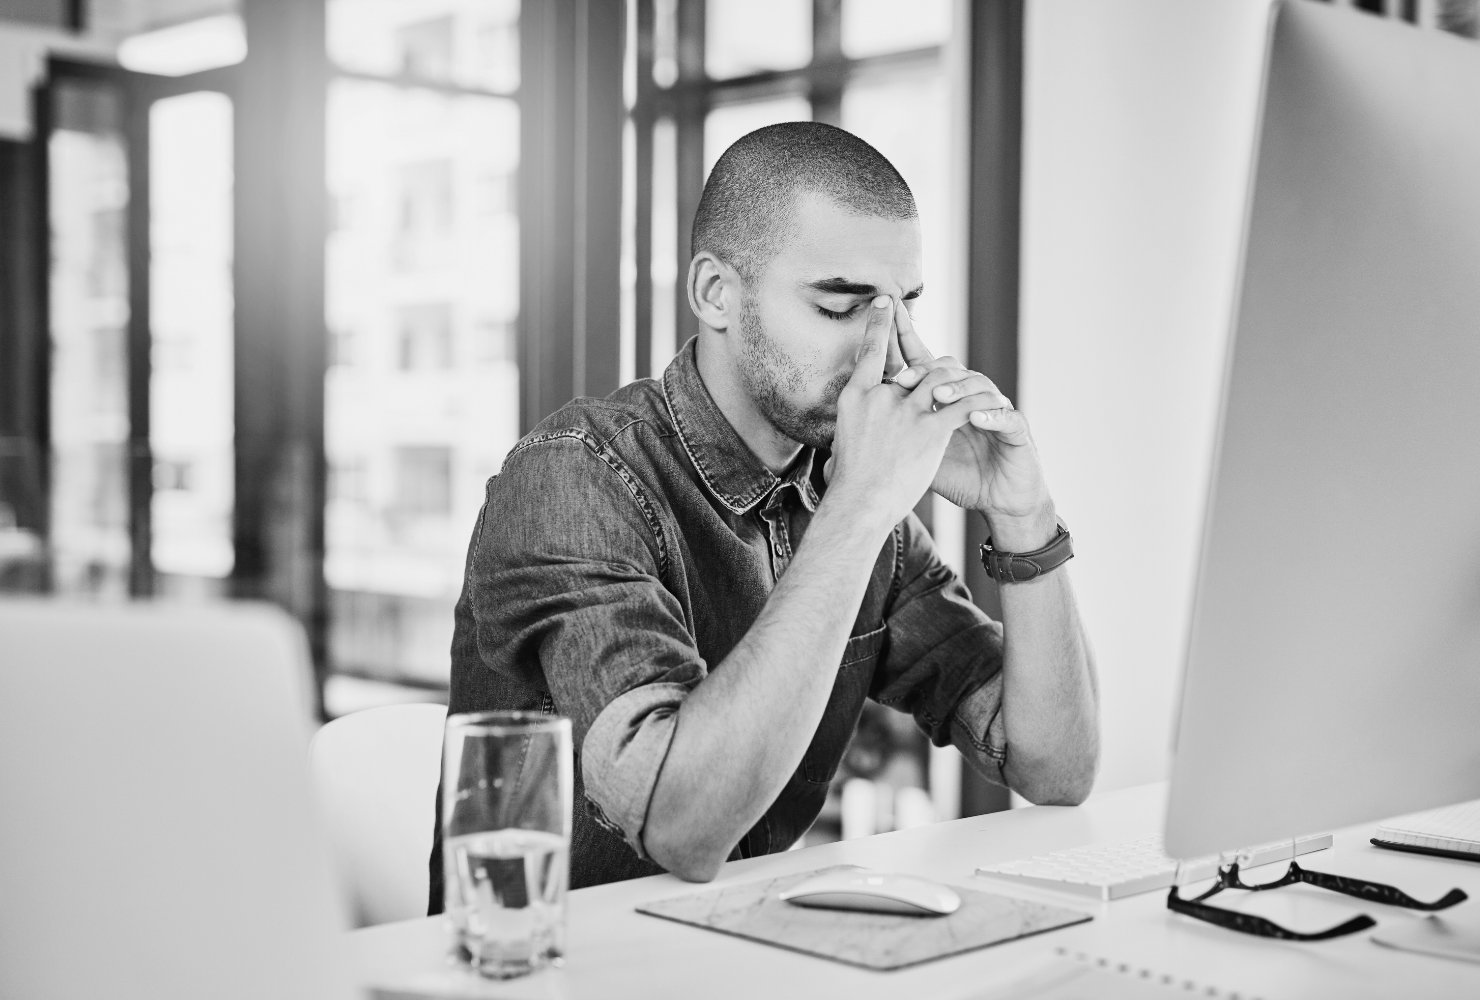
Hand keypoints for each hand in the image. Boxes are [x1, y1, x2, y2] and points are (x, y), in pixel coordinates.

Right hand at [824, 297, 1011, 533]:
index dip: (879, 325)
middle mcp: (880, 397)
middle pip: (913, 366)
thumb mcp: (841, 447)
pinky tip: (992, 405)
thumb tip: (840, 445)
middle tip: (946, 361)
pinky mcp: (930, 430)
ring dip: (959, 383)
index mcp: (856, 398)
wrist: (859, 505)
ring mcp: (906, 411)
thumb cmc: (847, 487)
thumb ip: (850, 434)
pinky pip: (962, 407)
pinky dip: (979, 405)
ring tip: (973, 386)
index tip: (886, 303)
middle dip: (929, 362)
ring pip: (941, 380)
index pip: (869, 352)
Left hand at [889, 301, 1056, 549]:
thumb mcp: (919, 456)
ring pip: (979, 385)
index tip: (889, 315)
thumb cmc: (959, 477)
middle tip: (904, 380)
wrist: (999, 499)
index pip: (925, 363)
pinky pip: (1008, 416)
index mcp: (946, 399)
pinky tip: (974, 417)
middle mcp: (970, 398)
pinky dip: (991, 415)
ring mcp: (995, 411)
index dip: (908, 338)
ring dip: (956, 388)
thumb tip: (852, 427)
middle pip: (951, 368)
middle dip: (926, 371)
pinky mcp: (1017, 431)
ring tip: (938, 397)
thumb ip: (895, 438)